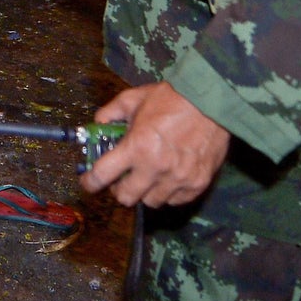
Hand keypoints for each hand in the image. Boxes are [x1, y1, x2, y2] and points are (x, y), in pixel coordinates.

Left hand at [79, 80, 230, 207]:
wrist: (212, 102)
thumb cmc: (172, 98)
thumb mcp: (133, 98)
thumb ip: (110, 113)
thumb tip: (98, 124)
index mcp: (136, 147)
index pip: (102, 176)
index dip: (90, 182)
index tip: (88, 183)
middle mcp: (155, 168)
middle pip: (126, 198)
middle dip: (119, 189)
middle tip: (122, 179)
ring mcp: (178, 179)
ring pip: (151, 202)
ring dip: (145, 192)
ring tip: (148, 176)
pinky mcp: (197, 184)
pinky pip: (176, 200)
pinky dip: (168, 193)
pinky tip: (168, 177)